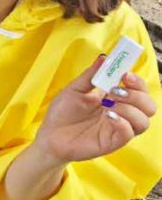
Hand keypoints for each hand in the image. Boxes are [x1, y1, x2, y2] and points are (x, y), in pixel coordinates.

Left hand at [34, 56, 156, 165]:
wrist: (49, 135)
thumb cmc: (62, 112)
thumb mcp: (75, 89)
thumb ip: (91, 75)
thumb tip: (104, 57)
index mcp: (114, 99)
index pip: (139, 90)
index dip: (137, 81)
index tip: (125, 74)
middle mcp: (121, 114)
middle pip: (148, 105)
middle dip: (137, 95)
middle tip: (115, 91)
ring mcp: (118, 128)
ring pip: (144, 121)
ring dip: (130, 109)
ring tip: (108, 104)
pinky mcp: (111, 142)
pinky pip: (128, 134)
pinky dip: (123, 123)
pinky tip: (108, 116)